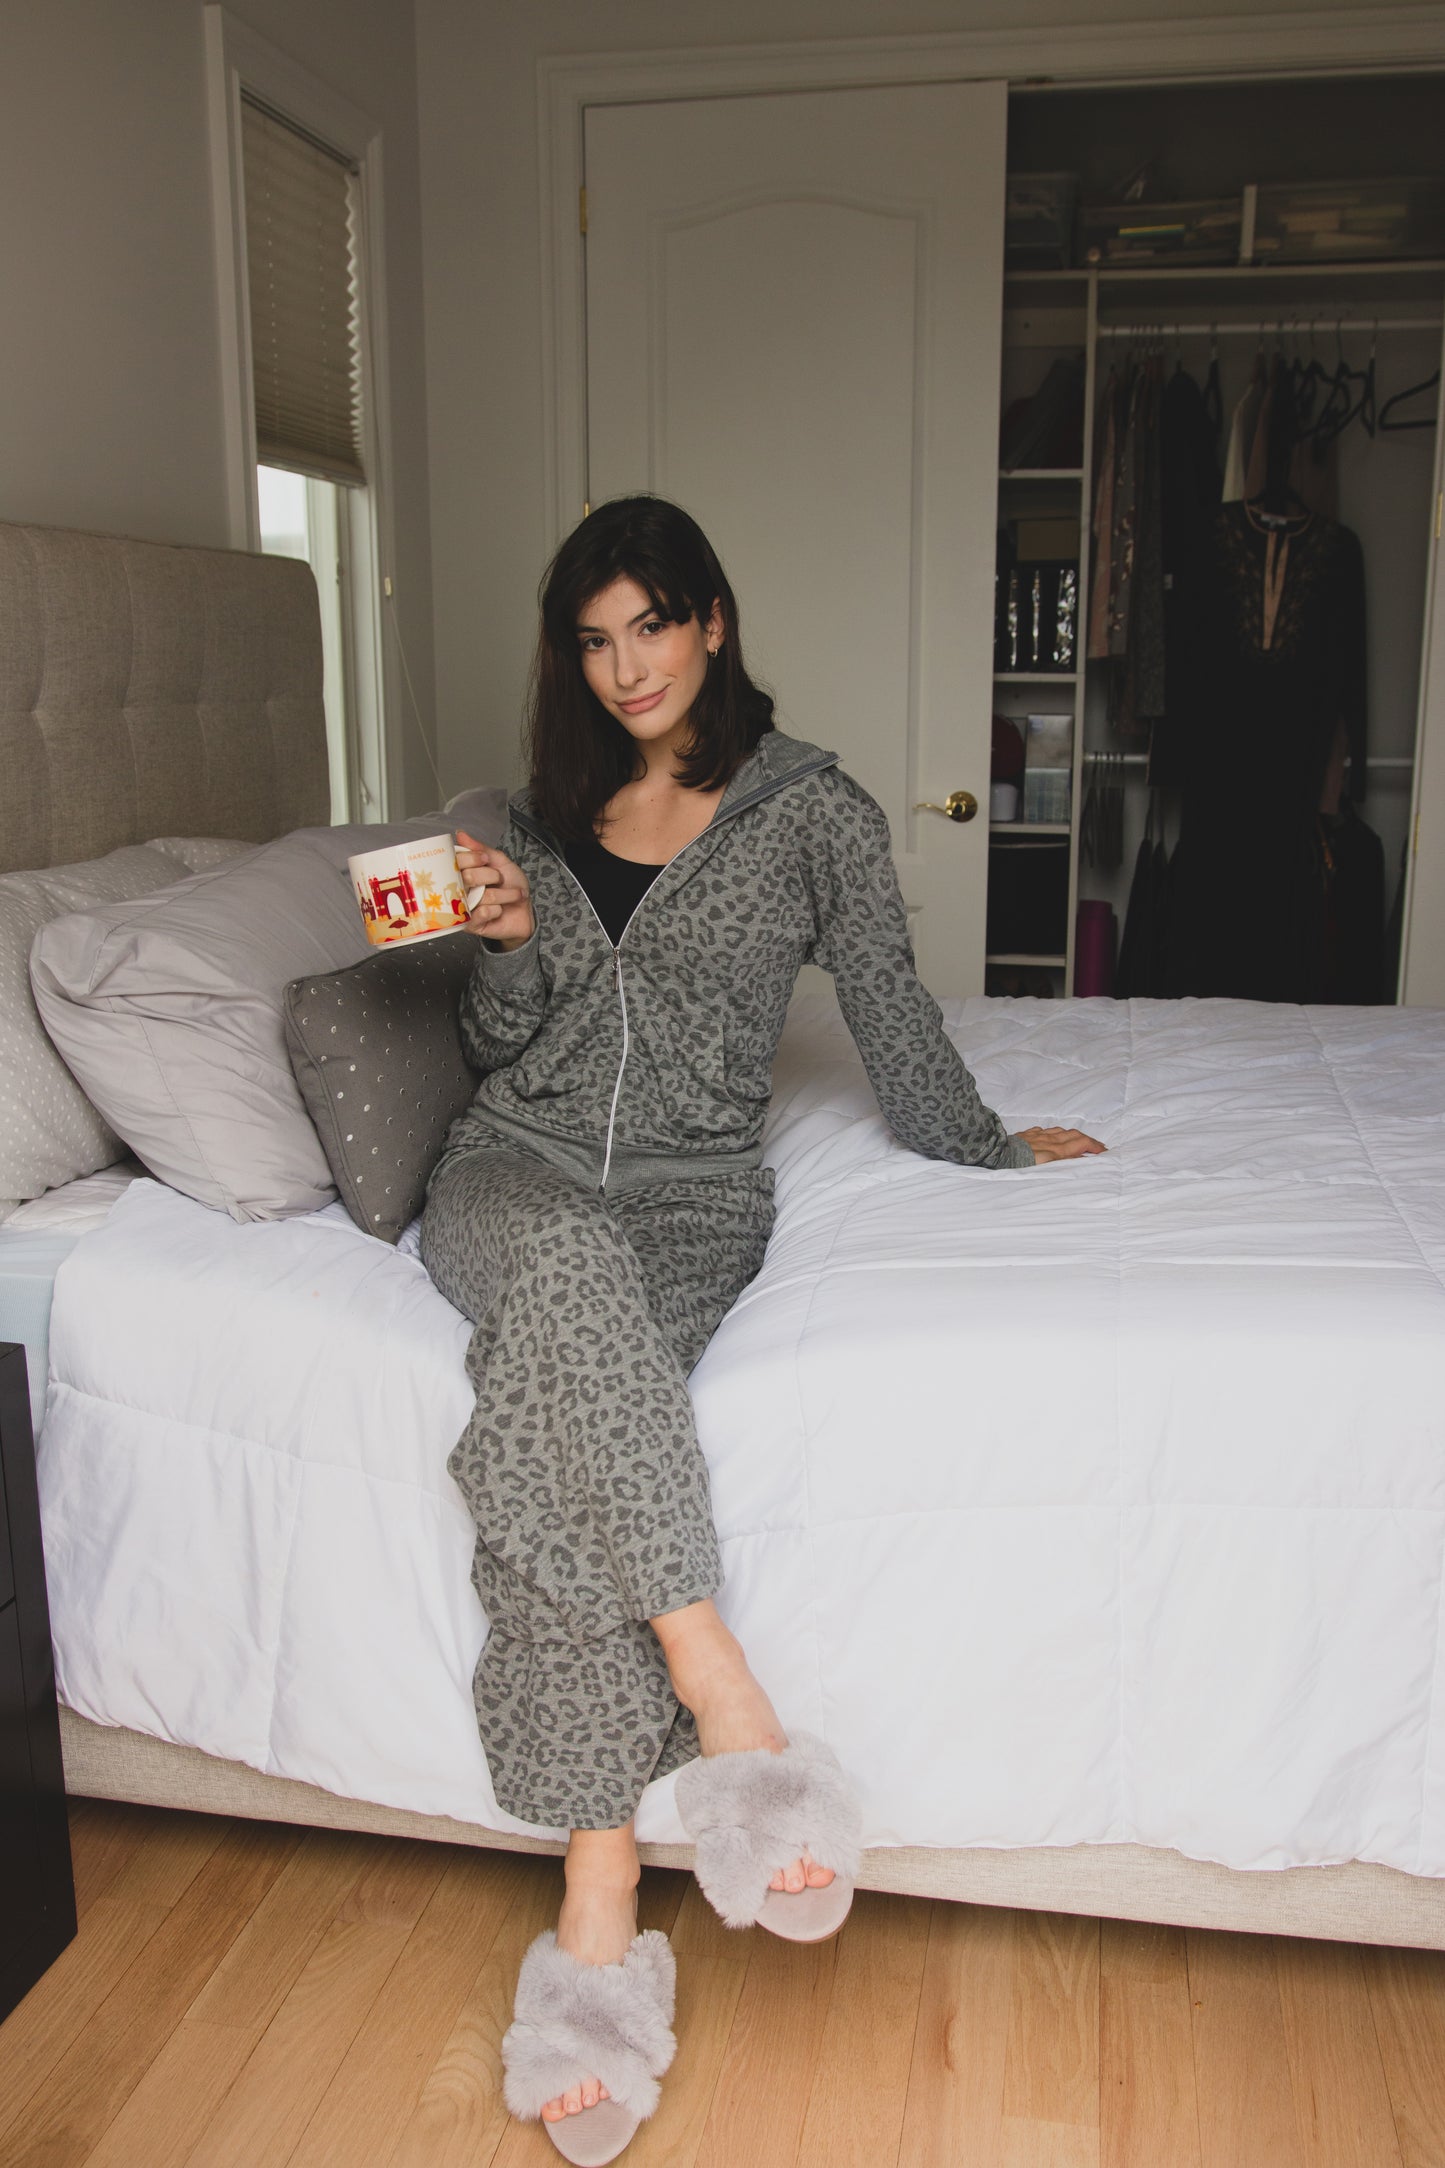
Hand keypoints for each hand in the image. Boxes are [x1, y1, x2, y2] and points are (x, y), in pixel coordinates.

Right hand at [456, 832, 534, 949]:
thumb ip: (481, 849)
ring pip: (480, 896)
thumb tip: (460, 834)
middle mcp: (458, 890)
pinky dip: (497, 909)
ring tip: (511, 896)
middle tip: (500, 879)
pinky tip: (500, 911)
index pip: (455, 861)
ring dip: (503, 894)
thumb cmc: (511, 885)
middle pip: (467, 877)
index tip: (486, 859)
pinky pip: (482, 913)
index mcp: (461, 873)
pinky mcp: (470, 925)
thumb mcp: (501, 862)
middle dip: (491, 875)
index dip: (472, 858)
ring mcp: (462, 909)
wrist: (526, 911)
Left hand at [1017, 1126, 1106, 1164]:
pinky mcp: (1027, 1135)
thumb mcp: (1046, 1167)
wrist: (999, 1154)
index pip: (1082, 1143)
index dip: (1095, 1146)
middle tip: (1096, 1146)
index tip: (1104, 1151)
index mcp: (1056, 1149)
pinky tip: (1052, 1137)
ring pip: (1060, 1131)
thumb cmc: (1021, 1164)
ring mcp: (1038, 1135)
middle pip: (1074, 1135)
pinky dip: (1053, 1134)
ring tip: (1077, 1141)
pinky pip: (1044, 1131)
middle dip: (1088, 1140)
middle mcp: (1049, 1140)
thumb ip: (1064, 1162)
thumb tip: (1081, 1158)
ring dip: (1072, 1135)